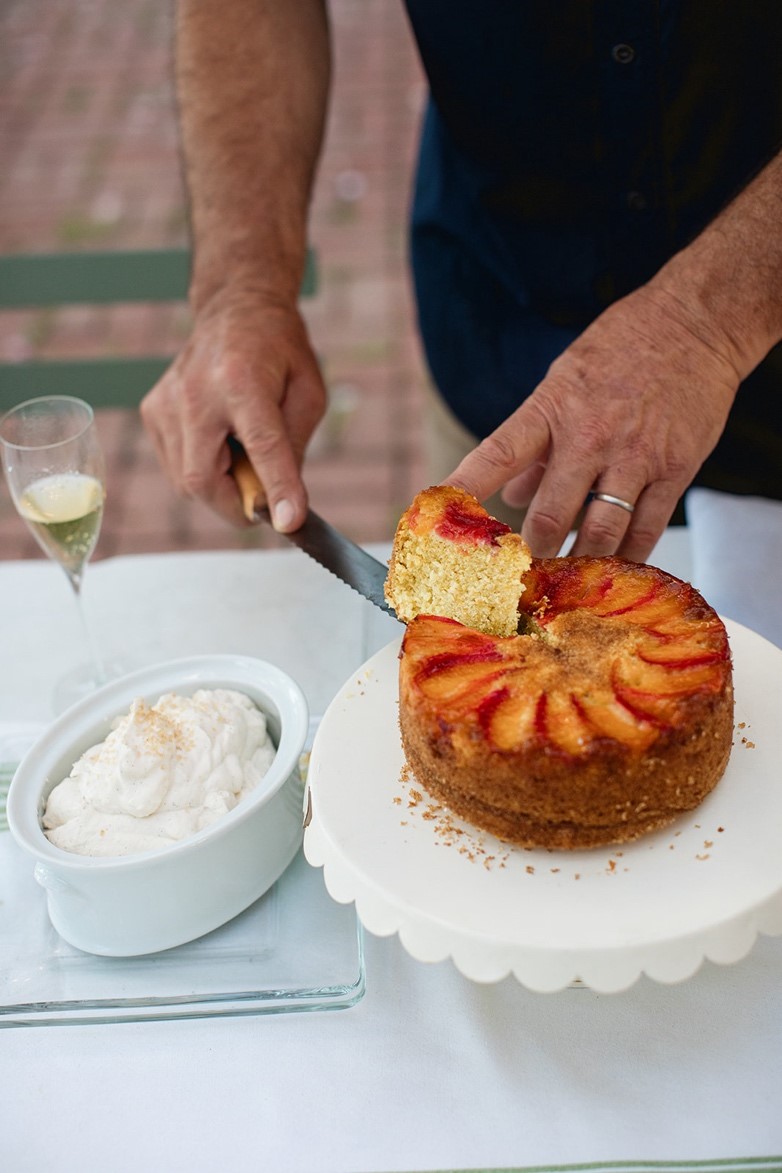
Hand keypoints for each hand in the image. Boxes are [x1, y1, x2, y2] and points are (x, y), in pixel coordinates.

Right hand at [140, 289, 325, 530]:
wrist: (234, 309)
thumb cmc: (278, 352)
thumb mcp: (307, 394)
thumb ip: (293, 449)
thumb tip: (283, 505)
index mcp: (243, 381)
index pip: (261, 446)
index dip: (276, 488)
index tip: (288, 522)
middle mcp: (194, 393)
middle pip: (203, 480)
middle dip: (236, 505)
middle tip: (265, 499)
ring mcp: (165, 403)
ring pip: (186, 483)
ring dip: (221, 487)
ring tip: (242, 453)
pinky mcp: (151, 412)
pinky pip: (176, 468)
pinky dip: (203, 471)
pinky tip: (220, 442)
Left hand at [447, 283, 740, 561]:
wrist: (695, 322)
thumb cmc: (621, 349)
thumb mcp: (563, 382)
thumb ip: (536, 443)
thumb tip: (512, 494)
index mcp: (552, 409)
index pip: (498, 454)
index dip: (467, 487)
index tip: (441, 515)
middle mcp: (590, 436)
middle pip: (551, 514)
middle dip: (532, 553)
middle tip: (519, 579)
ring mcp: (635, 455)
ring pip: (601, 532)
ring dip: (579, 564)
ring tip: (565, 584)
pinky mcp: (676, 469)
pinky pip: (647, 528)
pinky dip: (628, 556)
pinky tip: (613, 570)